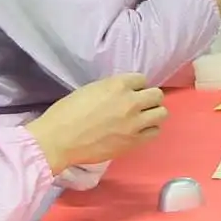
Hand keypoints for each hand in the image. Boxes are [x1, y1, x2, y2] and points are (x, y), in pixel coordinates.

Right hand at [26, 74, 166, 173]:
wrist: (58, 140)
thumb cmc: (66, 113)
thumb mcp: (90, 89)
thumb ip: (112, 89)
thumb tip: (123, 93)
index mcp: (117, 85)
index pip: (142, 79)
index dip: (136, 86)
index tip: (130, 92)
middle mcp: (131, 102)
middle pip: (157, 95)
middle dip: (149, 98)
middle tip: (139, 105)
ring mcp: (135, 123)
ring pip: (162, 113)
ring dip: (153, 114)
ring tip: (142, 118)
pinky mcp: (134, 142)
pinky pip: (155, 132)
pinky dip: (149, 130)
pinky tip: (138, 131)